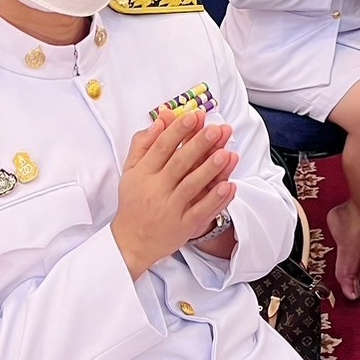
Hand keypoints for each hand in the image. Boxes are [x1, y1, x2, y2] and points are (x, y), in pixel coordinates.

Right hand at [111, 109, 239, 279]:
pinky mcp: (183, 227)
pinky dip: (215, 199)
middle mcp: (156, 190)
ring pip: (192, 186)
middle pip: (179, 164)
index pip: (162, 147)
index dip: (179, 130)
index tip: (195, 116)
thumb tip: (161, 119)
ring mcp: (170, 209)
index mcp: (143, 173)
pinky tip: (229, 186)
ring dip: (210, 169)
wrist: (131, 242)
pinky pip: (201, 212)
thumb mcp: (131, 170)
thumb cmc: (134, 201)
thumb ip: (143, 143)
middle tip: (216, 129)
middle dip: (198, 145)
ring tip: (226, 153)